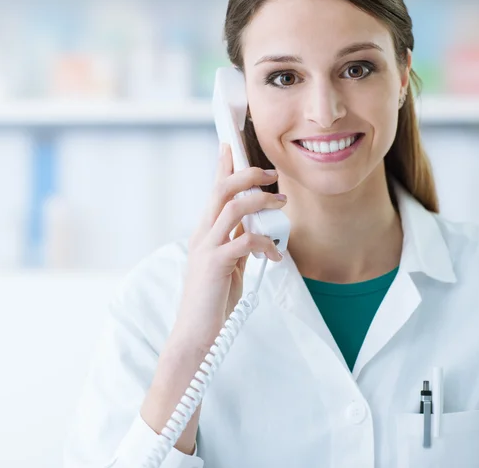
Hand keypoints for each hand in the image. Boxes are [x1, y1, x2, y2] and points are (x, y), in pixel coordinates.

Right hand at [174, 143, 286, 349]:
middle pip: (221, 189)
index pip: (213, 191)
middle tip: (271, 174)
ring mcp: (206, 248)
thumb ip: (238, 243)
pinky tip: (275, 256)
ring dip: (260, 201)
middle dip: (247, 174)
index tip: (230, 144)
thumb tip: (256, 229)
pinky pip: (245, 241)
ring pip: (231, 208)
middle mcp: (202, 234)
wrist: (198, 333)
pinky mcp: (214, 264)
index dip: (222, 165)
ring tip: (280, 204)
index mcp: (205, 232)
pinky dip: (265, 244)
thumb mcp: (229, 264)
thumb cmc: (213, 299)